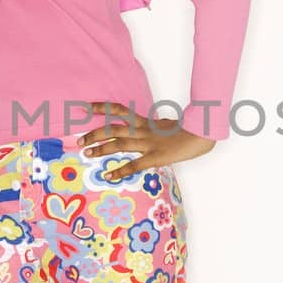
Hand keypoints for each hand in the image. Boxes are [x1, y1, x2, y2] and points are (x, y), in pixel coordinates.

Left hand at [73, 101, 216, 178]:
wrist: (203, 133)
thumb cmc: (187, 130)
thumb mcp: (165, 125)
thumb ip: (152, 126)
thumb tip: (145, 127)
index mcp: (146, 122)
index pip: (119, 110)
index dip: (102, 108)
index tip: (86, 107)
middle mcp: (143, 131)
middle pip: (113, 129)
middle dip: (94, 134)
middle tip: (79, 141)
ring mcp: (149, 144)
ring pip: (119, 144)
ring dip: (101, 149)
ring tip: (86, 154)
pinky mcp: (156, 157)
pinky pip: (134, 165)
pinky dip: (119, 170)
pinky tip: (107, 175)